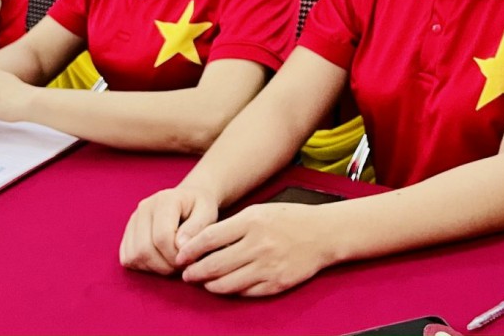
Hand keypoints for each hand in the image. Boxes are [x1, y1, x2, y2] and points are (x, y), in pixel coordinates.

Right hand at [120, 185, 220, 274]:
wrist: (189, 200)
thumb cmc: (200, 208)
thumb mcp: (208, 213)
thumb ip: (197, 228)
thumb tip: (180, 245)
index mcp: (164, 200)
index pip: (162, 237)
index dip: (176, 256)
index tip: (190, 258)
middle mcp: (144, 207)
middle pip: (144, 250)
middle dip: (165, 265)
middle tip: (181, 265)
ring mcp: (133, 220)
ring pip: (134, 257)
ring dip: (155, 268)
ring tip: (173, 262)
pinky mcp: (128, 233)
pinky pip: (128, 259)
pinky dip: (144, 266)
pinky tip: (160, 260)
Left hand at [176, 201, 336, 296]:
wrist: (323, 233)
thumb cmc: (288, 219)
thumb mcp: (258, 211)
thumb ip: (232, 226)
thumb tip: (201, 242)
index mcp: (252, 221)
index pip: (210, 238)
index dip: (190, 250)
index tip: (180, 256)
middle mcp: (258, 244)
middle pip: (215, 264)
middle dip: (195, 272)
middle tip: (186, 275)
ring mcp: (268, 266)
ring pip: (227, 283)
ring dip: (209, 285)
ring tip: (203, 282)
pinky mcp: (276, 284)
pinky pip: (245, 292)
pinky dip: (231, 291)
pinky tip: (225, 287)